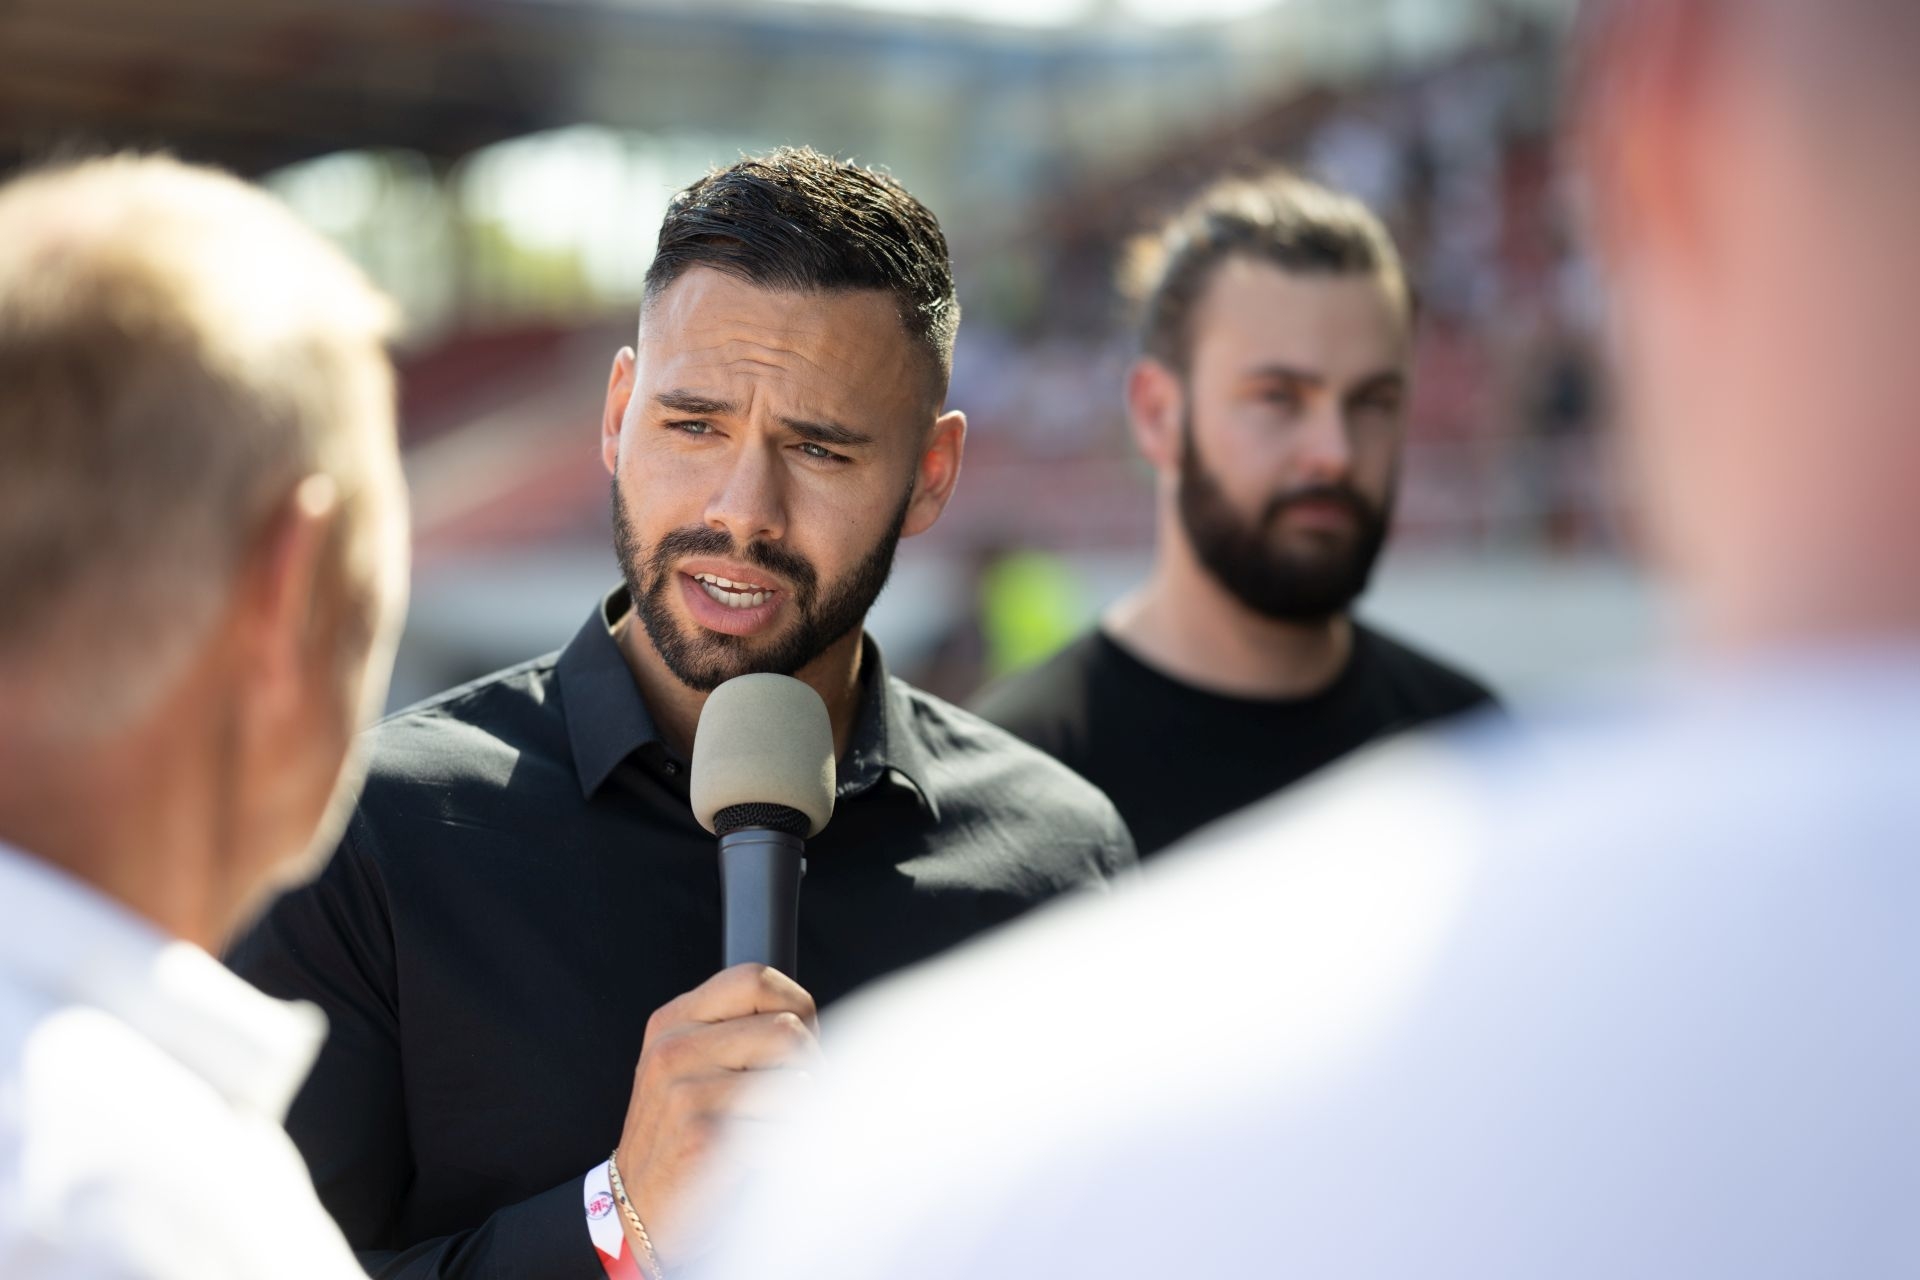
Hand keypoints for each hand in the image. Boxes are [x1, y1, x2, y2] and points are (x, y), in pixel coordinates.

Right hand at [615, 963, 819, 1265]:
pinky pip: (786, 1128)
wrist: (638, 1212)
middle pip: (787, 1030)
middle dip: (811, 1067)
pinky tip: (766, 1159)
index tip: (801, 1041)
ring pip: (795, 1080)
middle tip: (797, 1097)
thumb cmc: (686, 1137)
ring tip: (780, 1128)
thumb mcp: (694, 1067)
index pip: (755, 978)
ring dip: (806, 1111)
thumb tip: (810, 1022)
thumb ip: (738, 1032)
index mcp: (673, 1021)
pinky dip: (792, 1148)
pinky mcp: (702, 1137)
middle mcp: (673, 1049)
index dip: (796, 1007)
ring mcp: (684, 1092)